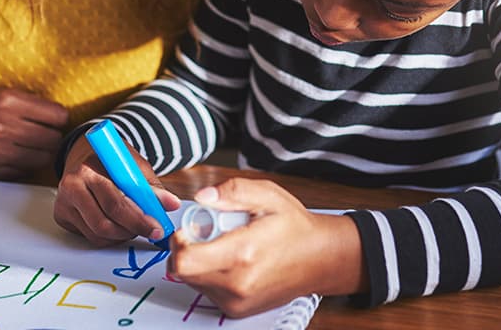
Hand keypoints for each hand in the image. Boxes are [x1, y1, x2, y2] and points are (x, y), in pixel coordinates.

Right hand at [0, 87, 69, 179]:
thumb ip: (29, 103)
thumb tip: (63, 118)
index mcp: (7, 100)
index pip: (57, 115)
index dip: (58, 119)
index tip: (53, 121)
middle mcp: (2, 124)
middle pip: (53, 139)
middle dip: (52, 137)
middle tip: (43, 136)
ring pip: (43, 158)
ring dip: (41, 153)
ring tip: (30, 146)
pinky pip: (24, 171)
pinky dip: (24, 165)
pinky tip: (13, 156)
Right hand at [54, 134, 180, 245]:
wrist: (85, 154)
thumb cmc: (111, 161)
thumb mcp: (133, 166)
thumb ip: (151, 187)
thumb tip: (172, 204)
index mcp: (88, 170)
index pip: (115, 202)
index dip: (138, 218)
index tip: (157, 227)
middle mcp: (71, 187)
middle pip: (104, 223)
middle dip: (133, 230)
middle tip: (152, 230)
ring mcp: (64, 203)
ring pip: (98, 234)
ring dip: (122, 235)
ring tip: (135, 224)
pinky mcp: (62, 216)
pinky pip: (90, 236)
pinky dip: (109, 236)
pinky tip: (118, 225)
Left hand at [167, 179, 364, 317]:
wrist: (320, 259)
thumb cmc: (295, 228)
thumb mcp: (267, 195)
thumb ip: (232, 191)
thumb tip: (203, 196)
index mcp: (242, 253)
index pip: (185, 260)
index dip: (179, 240)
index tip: (191, 228)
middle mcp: (237, 283)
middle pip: (182, 271)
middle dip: (187, 248)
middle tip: (209, 233)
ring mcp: (236, 300)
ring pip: (192, 281)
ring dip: (198, 261)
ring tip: (225, 245)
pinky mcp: (236, 309)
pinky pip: (206, 290)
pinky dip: (209, 274)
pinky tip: (231, 260)